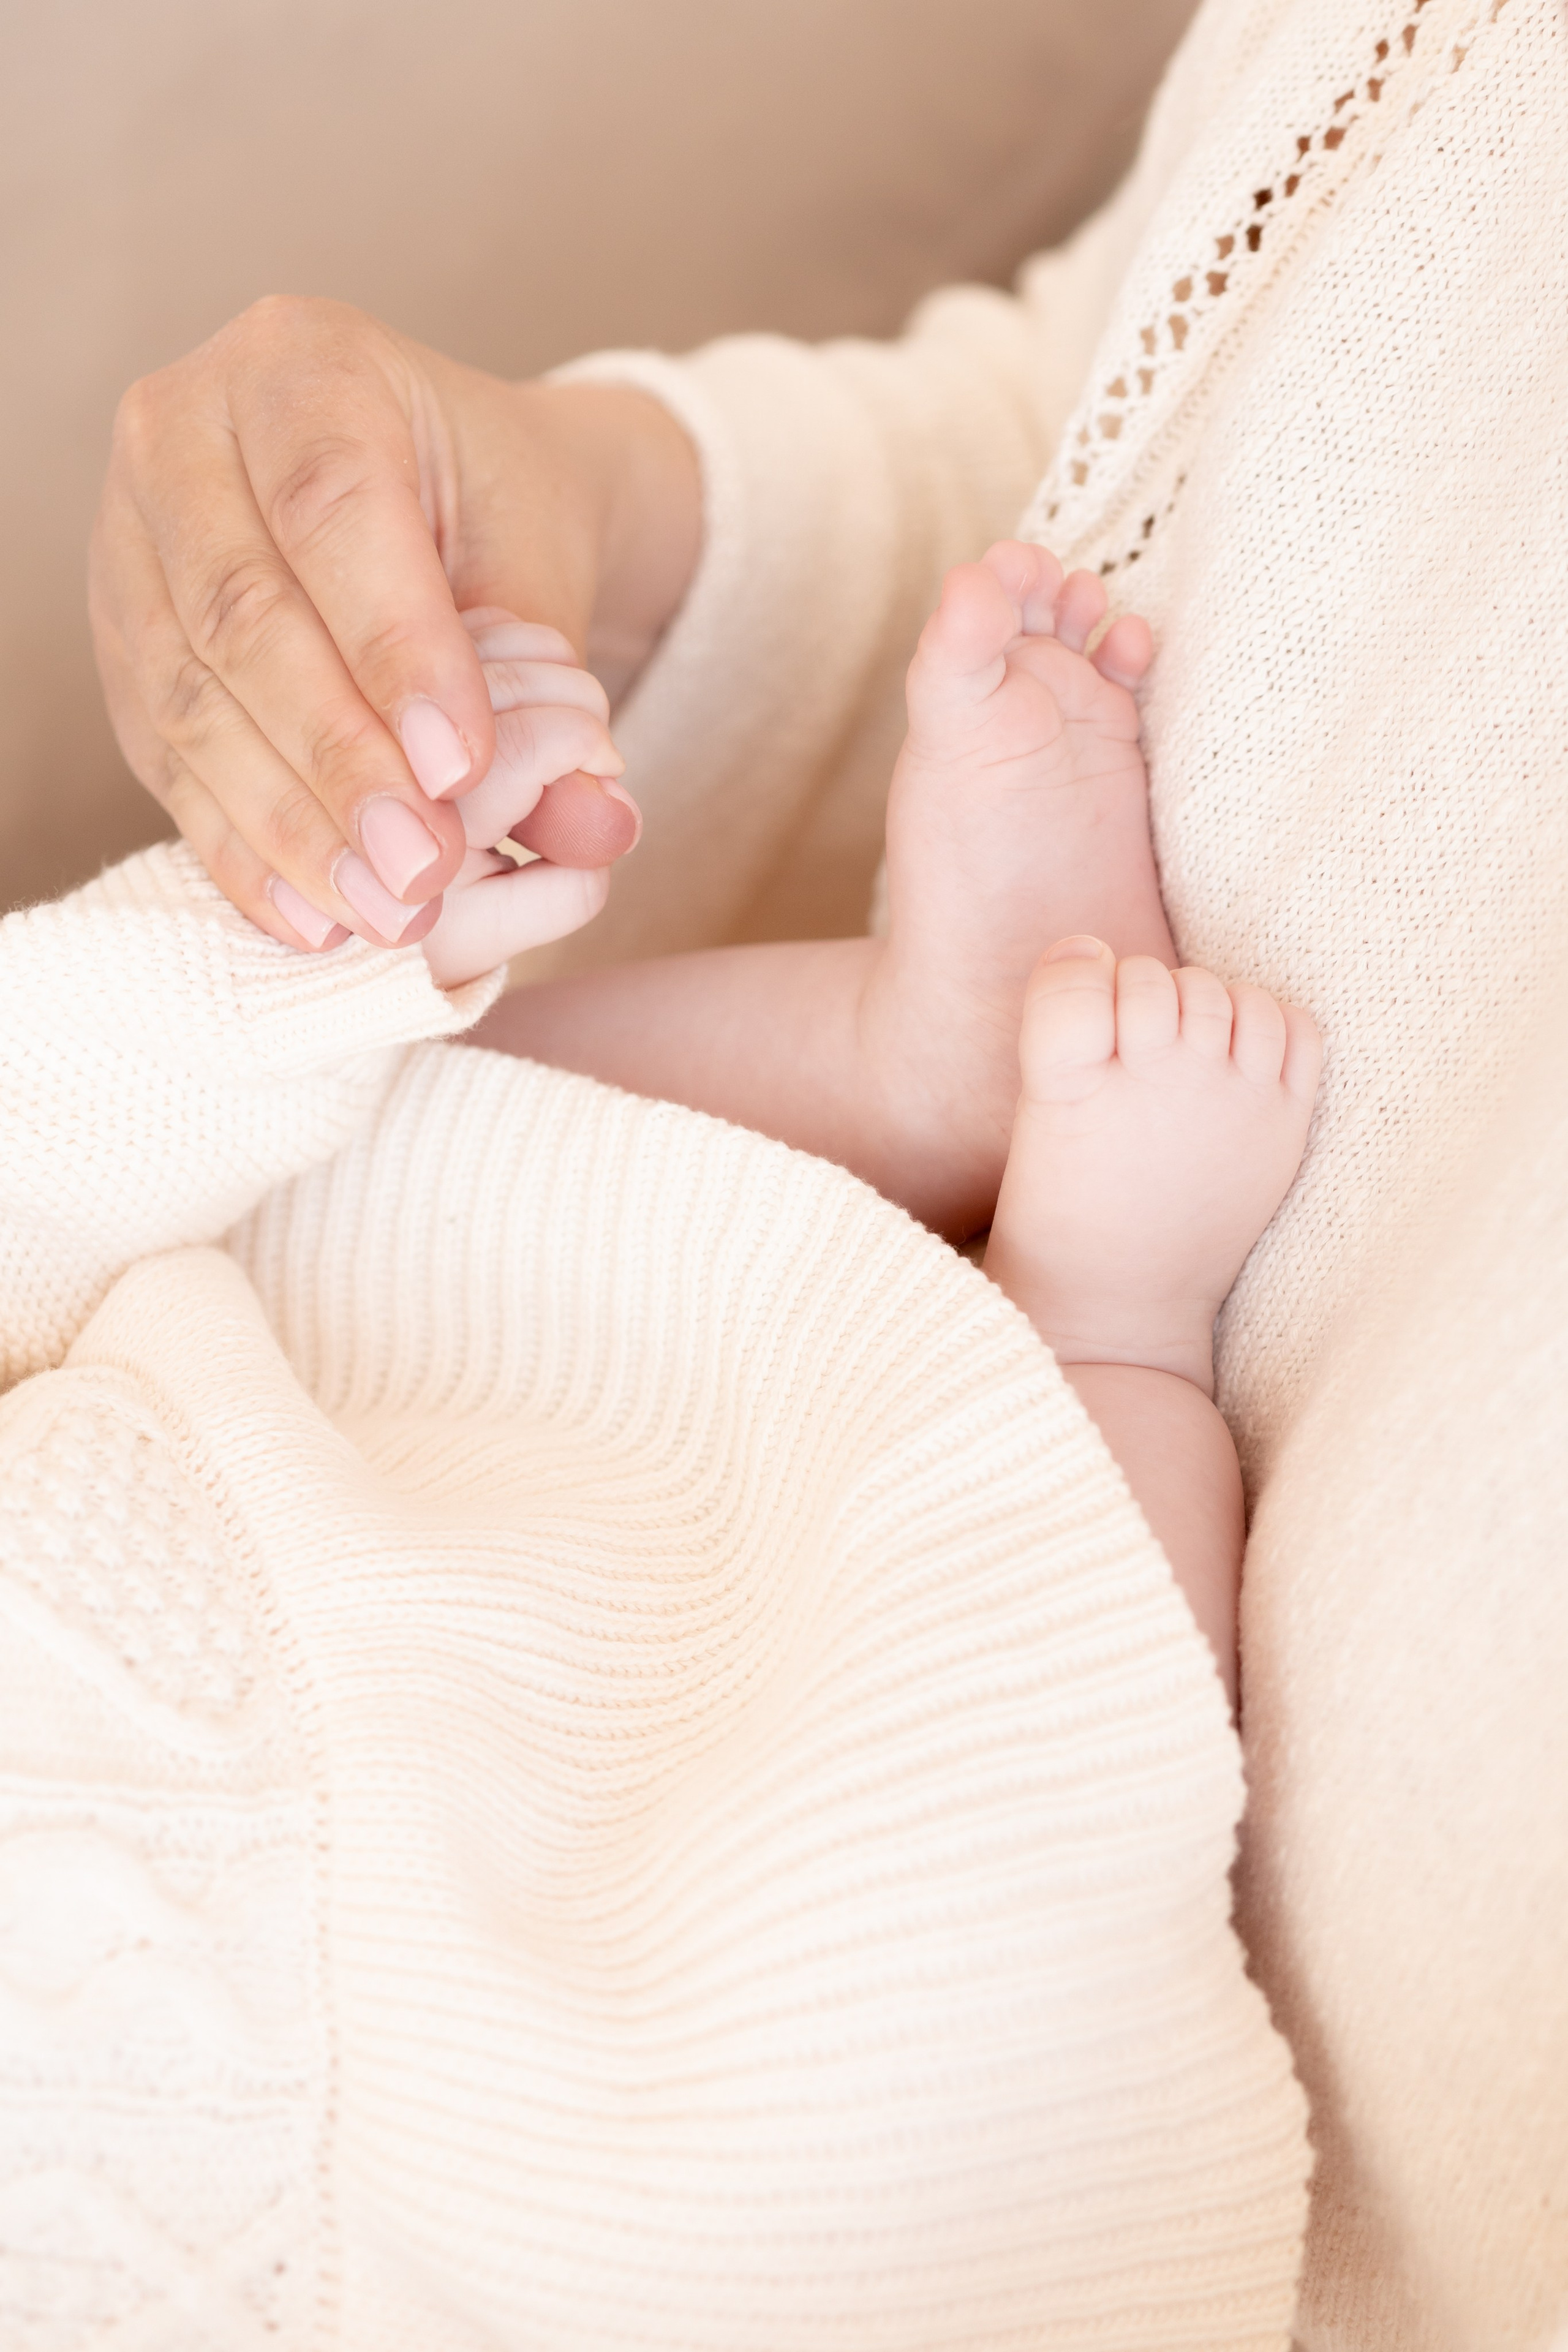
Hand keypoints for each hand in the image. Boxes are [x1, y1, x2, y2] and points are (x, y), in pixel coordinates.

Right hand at [89, 296, 700, 952]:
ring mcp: (129, 537)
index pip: (332, 504)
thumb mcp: (544, 563)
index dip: (392, 645)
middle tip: (422, 868)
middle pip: (242, 610)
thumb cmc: (491, 508)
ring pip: (189, 693)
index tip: (461, 766)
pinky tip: (311, 916)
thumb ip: (559, 689)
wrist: (432, 494)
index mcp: (301, 361)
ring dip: (287, 820)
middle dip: (338, 758)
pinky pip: (162, 752)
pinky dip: (239, 843)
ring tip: (379, 910)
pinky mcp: (118, 639)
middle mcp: (185, 431)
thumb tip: (596, 827)